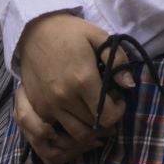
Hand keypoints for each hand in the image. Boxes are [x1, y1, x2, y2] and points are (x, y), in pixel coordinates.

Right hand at [15, 13, 123, 159]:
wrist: (34, 29)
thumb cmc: (70, 32)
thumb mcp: (98, 36)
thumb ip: (117, 60)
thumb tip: (129, 85)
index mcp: (83, 80)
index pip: (107, 116)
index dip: (118, 112)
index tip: (118, 99)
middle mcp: (65, 97)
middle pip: (93, 127)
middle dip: (105, 119)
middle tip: (107, 104)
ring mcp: (49, 105)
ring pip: (76, 134)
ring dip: (89, 127)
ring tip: (93, 112)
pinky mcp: (37, 106)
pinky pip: (57, 129)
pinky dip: (69, 127)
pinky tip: (75, 114)